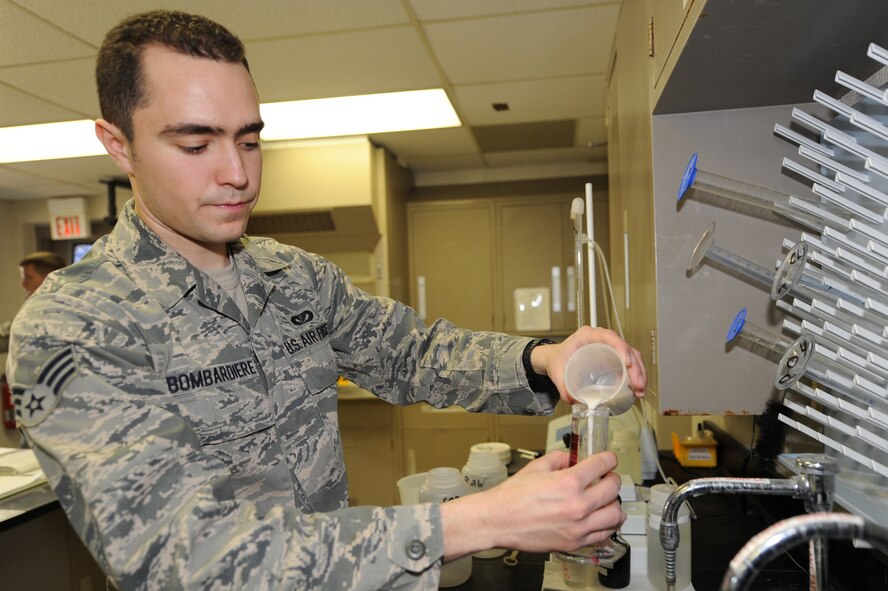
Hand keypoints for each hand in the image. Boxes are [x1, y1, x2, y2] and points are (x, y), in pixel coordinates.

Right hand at [440, 451, 623, 558]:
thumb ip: (558, 459)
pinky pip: (603, 534)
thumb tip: (571, 459)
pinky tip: (601, 519)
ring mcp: (578, 527)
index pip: (602, 466)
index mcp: (569, 482)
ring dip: (614, 504)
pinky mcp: (575, 542)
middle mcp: (578, 505)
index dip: (608, 459)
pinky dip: (606, 525)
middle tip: (608, 478)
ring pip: (615, 515)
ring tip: (608, 500)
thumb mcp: (536, 467)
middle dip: (613, 479)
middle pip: (613, 489)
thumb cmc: (512, 496)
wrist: (499, 521)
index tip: (609, 460)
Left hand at [530, 326, 646, 402]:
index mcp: (587, 335)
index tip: (627, 363)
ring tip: (640, 389)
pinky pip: (629, 362)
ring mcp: (609, 347)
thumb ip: (562, 386)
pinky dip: (636, 374)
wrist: (555, 358)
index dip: (621, 347)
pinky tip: (638, 388)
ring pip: (631, 355)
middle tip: (638, 385)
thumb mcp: (556, 371)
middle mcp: (601, 338)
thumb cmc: (557, 358)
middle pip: (625, 348)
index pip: (609, 336)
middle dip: (635, 366)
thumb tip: (573, 401)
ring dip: (639, 372)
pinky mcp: (613, 356)